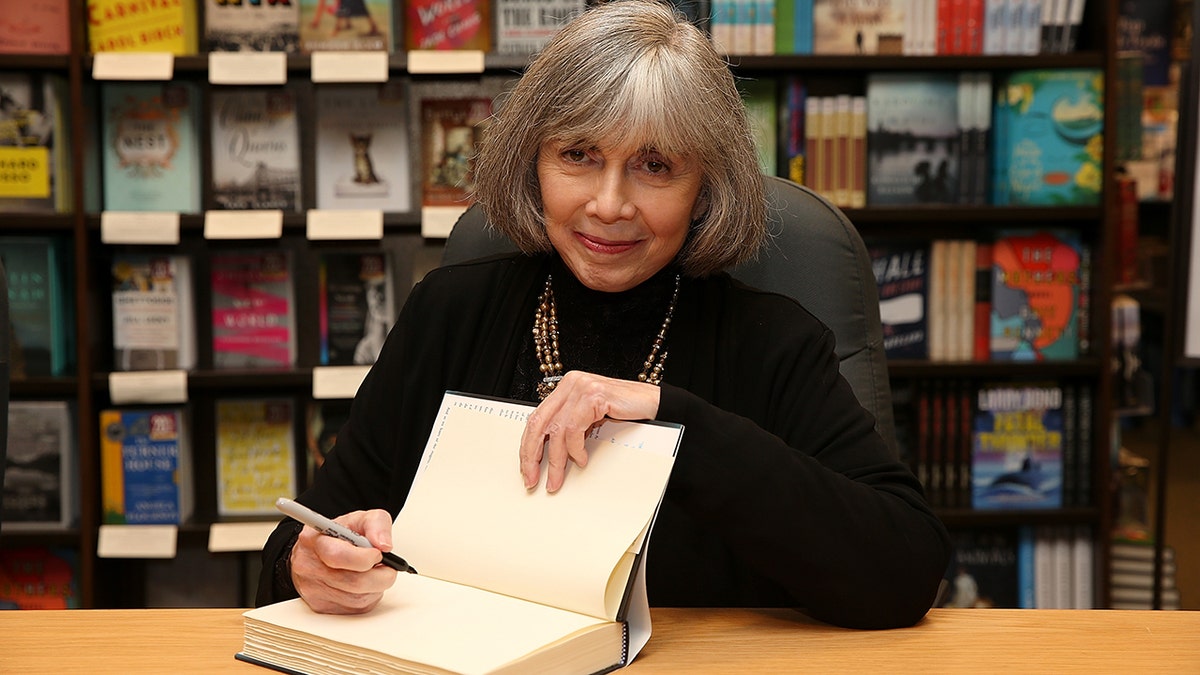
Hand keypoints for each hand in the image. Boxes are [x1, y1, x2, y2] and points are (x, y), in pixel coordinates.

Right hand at [290, 509, 397, 613]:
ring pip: (358, 599)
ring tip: (374, 573)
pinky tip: (365, 584)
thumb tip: (385, 546)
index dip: (365, 558)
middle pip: (354, 582)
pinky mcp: (321, 607)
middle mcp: (309, 566)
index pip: (339, 556)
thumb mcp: (359, 519)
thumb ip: (376, 524)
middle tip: (386, 566)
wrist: (315, 553)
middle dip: (381, 575)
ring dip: (376, 587)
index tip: (378, 554)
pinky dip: (368, 597)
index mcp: (315, 540)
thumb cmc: (338, 536)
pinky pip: (355, 609)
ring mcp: (313, 590)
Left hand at [519, 371, 660, 492]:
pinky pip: (574, 428)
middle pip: (539, 423)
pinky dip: (575, 449)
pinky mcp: (593, 395)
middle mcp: (569, 384)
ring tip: (558, 478)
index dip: (528, 447)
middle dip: (532, 455)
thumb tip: (549, 457)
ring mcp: (581, 387)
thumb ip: (571, 429)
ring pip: (556, 429)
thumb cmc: (624, 412)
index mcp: (565, 389)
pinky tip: (582, 459)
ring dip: (556, 460)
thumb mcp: (590, 420)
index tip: (527, 470)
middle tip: (533, 479)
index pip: (536, 419)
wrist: (653, 403)